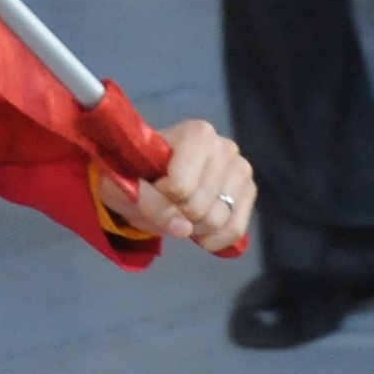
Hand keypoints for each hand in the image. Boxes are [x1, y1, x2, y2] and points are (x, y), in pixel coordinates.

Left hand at [96, 117, 257, 243]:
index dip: (159, 197)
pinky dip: (213, 239)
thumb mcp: (125, 185)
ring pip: (217, 220)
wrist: (150, 175)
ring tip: (179, 213)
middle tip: (164, 202)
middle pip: (199, 207)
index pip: (180, 186)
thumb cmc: (135, 172)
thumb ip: (146, 202)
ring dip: (192, 228)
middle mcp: (226, 147)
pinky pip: (235, 230)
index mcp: (198, 134)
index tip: (151, 186)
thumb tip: (183, 229)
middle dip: (176, 215)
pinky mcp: (249, 192)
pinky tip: (198, 231)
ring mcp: (241, 170)